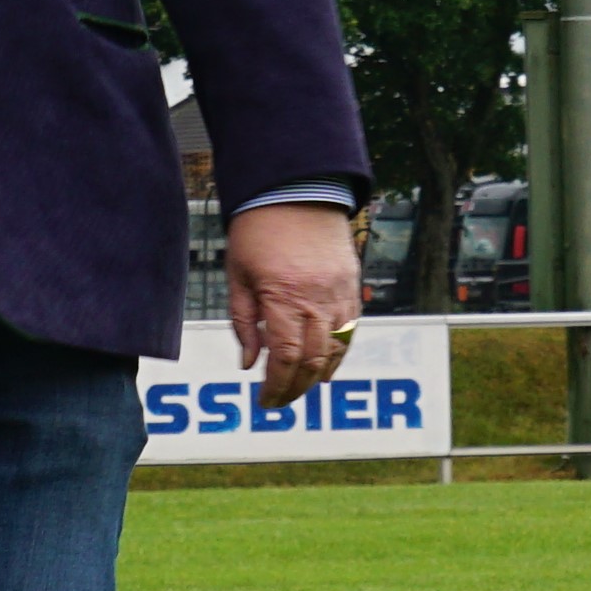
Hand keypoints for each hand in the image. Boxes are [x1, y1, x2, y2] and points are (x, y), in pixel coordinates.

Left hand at [226, 200, 361, 408]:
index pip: (285, 357)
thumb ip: (244, 323)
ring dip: (318, 376)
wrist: (296, 189)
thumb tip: (249, 364)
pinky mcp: (352, 286)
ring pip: (336, 350)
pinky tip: (324, 366)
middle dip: (296, 388)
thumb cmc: (258, 230)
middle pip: (313, 361)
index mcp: (283, 295)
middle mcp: (316, 298)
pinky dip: (337, 353)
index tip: (265, 400)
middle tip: (279, 400)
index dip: (277, 386)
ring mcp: (339, 293)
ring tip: (299, 387)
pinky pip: (350, 330)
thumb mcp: (238, 276)